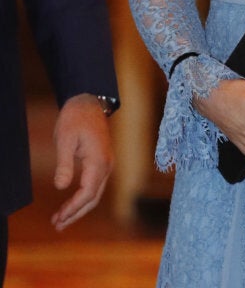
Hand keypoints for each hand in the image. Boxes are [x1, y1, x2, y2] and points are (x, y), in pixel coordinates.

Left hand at [51, 93, 113, 230]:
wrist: (89, 101)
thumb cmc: (75, 118)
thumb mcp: (65, 139)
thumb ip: (64, 164)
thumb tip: (61, 187)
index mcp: (98, 160)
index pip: (88, 193)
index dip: (73, 208)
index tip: (58, 217)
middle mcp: (107, 165)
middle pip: (94, 198)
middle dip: (76, 213)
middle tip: (57, 224)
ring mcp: (107, 163)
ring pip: (95, 193)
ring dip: (79, 208)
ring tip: (61, 219)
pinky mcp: (103, 162)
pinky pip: (95, 185)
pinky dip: (83, 197)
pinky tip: (71, 202)